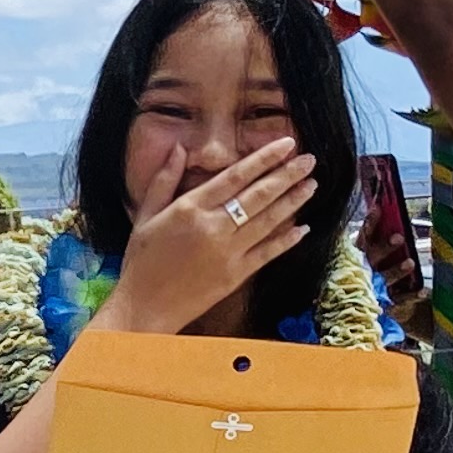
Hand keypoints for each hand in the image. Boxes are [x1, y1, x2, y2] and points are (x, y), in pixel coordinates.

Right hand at [106, 136, 317, 333]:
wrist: (144, 308)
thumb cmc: (141, 261)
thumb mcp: (145, 215)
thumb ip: (164, 180)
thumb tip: (179, 148)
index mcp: (190, 208)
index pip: (236, 175)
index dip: (264, 158)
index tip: (286, 144)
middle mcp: (213, 227)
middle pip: (258, 195)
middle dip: (287, 175)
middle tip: (310, 160)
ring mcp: (228, 252)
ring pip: (267, 221)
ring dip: (292, 201)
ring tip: (311, 184)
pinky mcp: (235, 275)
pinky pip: (267, 253)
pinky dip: (286, 240)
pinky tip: (303, 228)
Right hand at [355, 200, 429, 332]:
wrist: (352, 310)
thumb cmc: (361, 276)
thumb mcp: (362, 255)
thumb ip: (371, 237)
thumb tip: (383, 211)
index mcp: (354, 256)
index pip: (363, 237)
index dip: (370, 223)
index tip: (378, 209)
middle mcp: (363, 271)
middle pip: (373, 256)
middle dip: (385, 247)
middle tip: (399, 237)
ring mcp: (373, 287)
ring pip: (384, 278)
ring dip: (397, 270)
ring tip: (410, 263)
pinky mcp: (383, 303)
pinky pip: (398, 300)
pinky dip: (411, 295)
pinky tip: (423, 291)